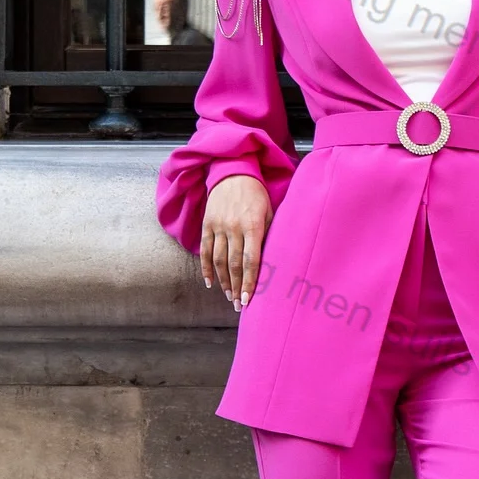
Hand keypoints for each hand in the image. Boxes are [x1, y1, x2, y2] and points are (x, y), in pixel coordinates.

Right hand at [201, 174, 273, 308]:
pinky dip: (207, 268)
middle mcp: (233, 228)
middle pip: (234, 265)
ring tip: (228, 296)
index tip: (248, 301)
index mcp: (253, 226)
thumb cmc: (257, 194)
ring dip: (223, 282)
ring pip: (219, 261)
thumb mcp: (270, 212)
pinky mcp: (207, 224)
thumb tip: (272, 263)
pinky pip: (206, 251)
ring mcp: (218, 226)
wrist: (233, 172)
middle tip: (238, 306)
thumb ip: (269, 236)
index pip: (250, 261)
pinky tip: (210, 283)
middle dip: (236, 288)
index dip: (248, 283)